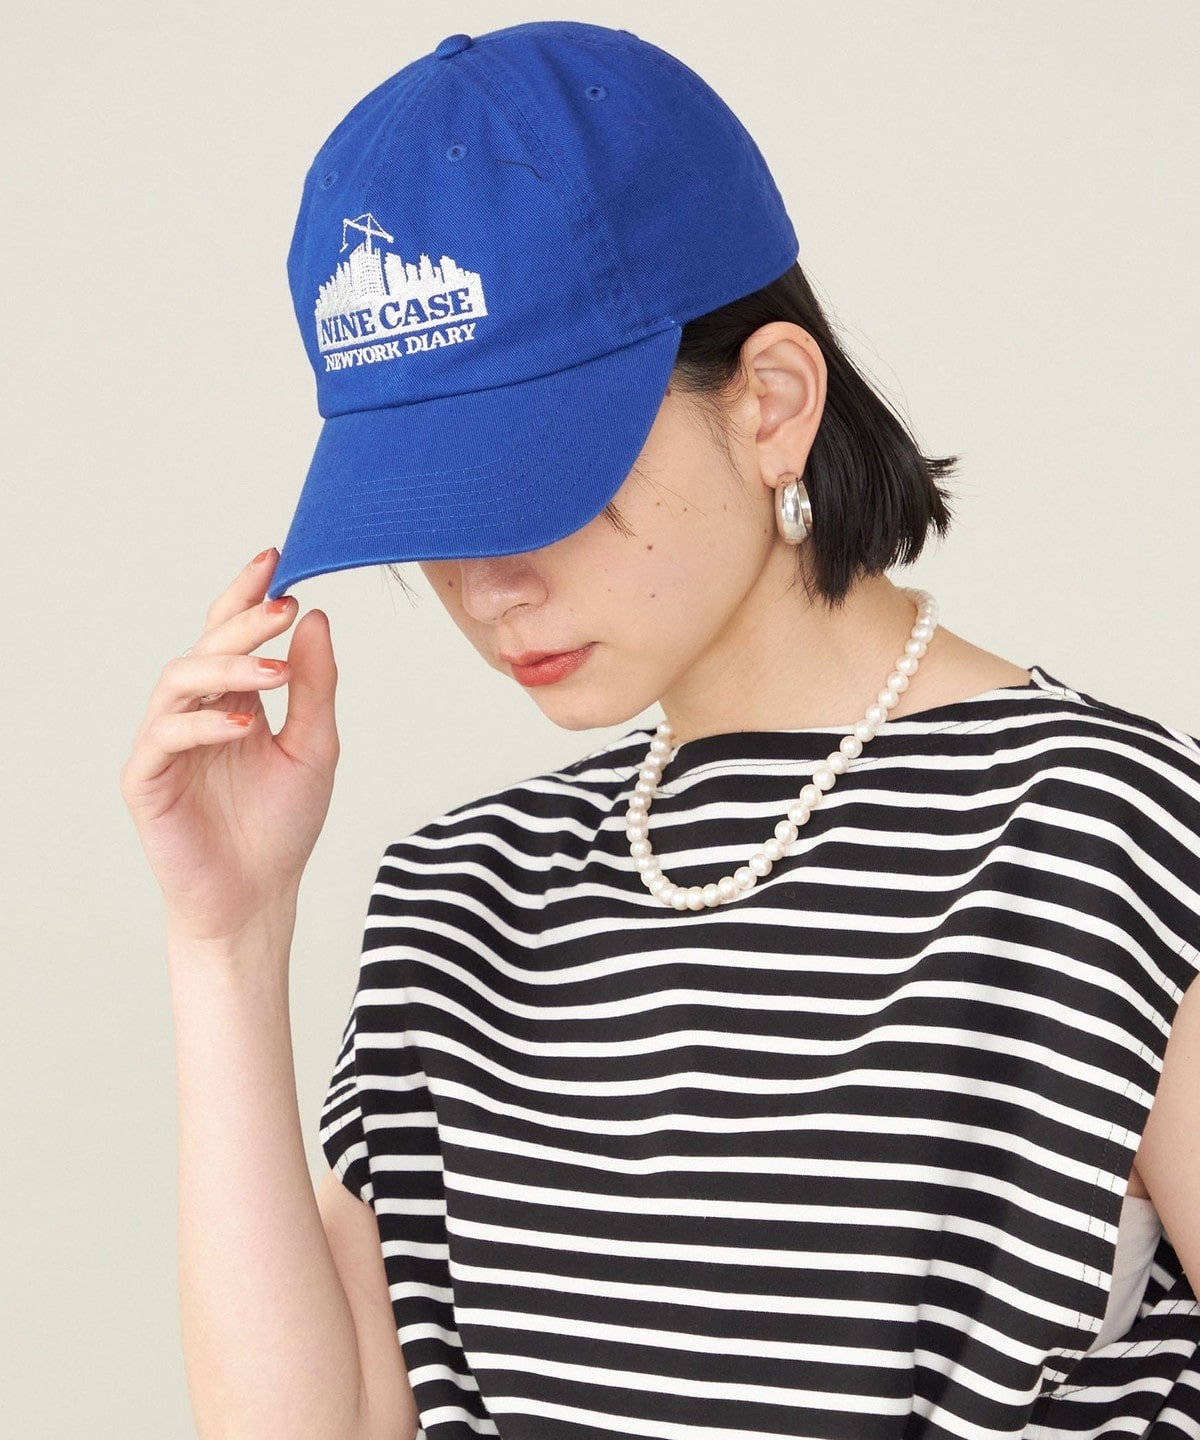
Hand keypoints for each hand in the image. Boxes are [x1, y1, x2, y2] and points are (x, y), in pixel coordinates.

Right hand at [120, 548, 339, 944]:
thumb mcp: (315, 747)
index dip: (246, 594)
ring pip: (179, 680)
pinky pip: (165, 736)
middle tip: (284, 606)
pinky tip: (244, 725)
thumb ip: (315, 686)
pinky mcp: (145, 779)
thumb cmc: (282, 826)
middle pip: (206, 647)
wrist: (258, 898)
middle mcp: (193, 713)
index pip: (231, 634)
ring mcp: (165, 743)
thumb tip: (316, 619)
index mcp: (231, 700)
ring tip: (276, 671)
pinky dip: (204, 724)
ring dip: (228, 668)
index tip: (276, 557)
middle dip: (244, 622)